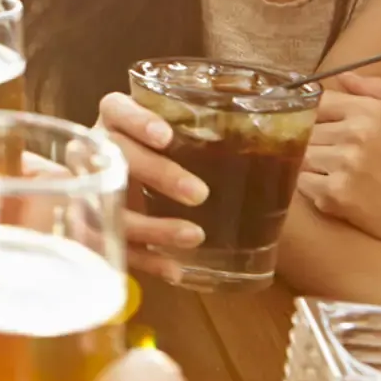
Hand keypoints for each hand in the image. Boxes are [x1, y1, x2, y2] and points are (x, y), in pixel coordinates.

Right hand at [95, 94, 207, 281]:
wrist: (132, 190)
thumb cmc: (176, 156)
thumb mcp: (191, 140)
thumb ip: (224, 139)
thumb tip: (290, 152)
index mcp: (117, 120)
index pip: (117, 109)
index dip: (137, 120)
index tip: (167, 137)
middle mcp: (98, 151)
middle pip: (116, 155)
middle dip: (155, 173)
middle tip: (199, 193)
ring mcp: (90, 190)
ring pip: (108, 206)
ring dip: (151, 225)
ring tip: (195, 236)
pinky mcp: (94, 227)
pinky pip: (112, 246)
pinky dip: (145, 260)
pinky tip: (175, 270)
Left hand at [296, 74, 380, 263]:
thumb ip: (378, 90)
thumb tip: (343, 75)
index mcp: (372, 111)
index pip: (320, 100)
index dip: (317, 113)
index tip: (321, 125)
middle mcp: (356, 134)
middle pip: (307, 127)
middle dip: (314, 140)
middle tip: (332, 155)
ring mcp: (344, 165)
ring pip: (301, 153)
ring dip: (311, 163)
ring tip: (333, 172)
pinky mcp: (334, 194)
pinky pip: (302, 181)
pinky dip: (311, 186)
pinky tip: (332, 189)